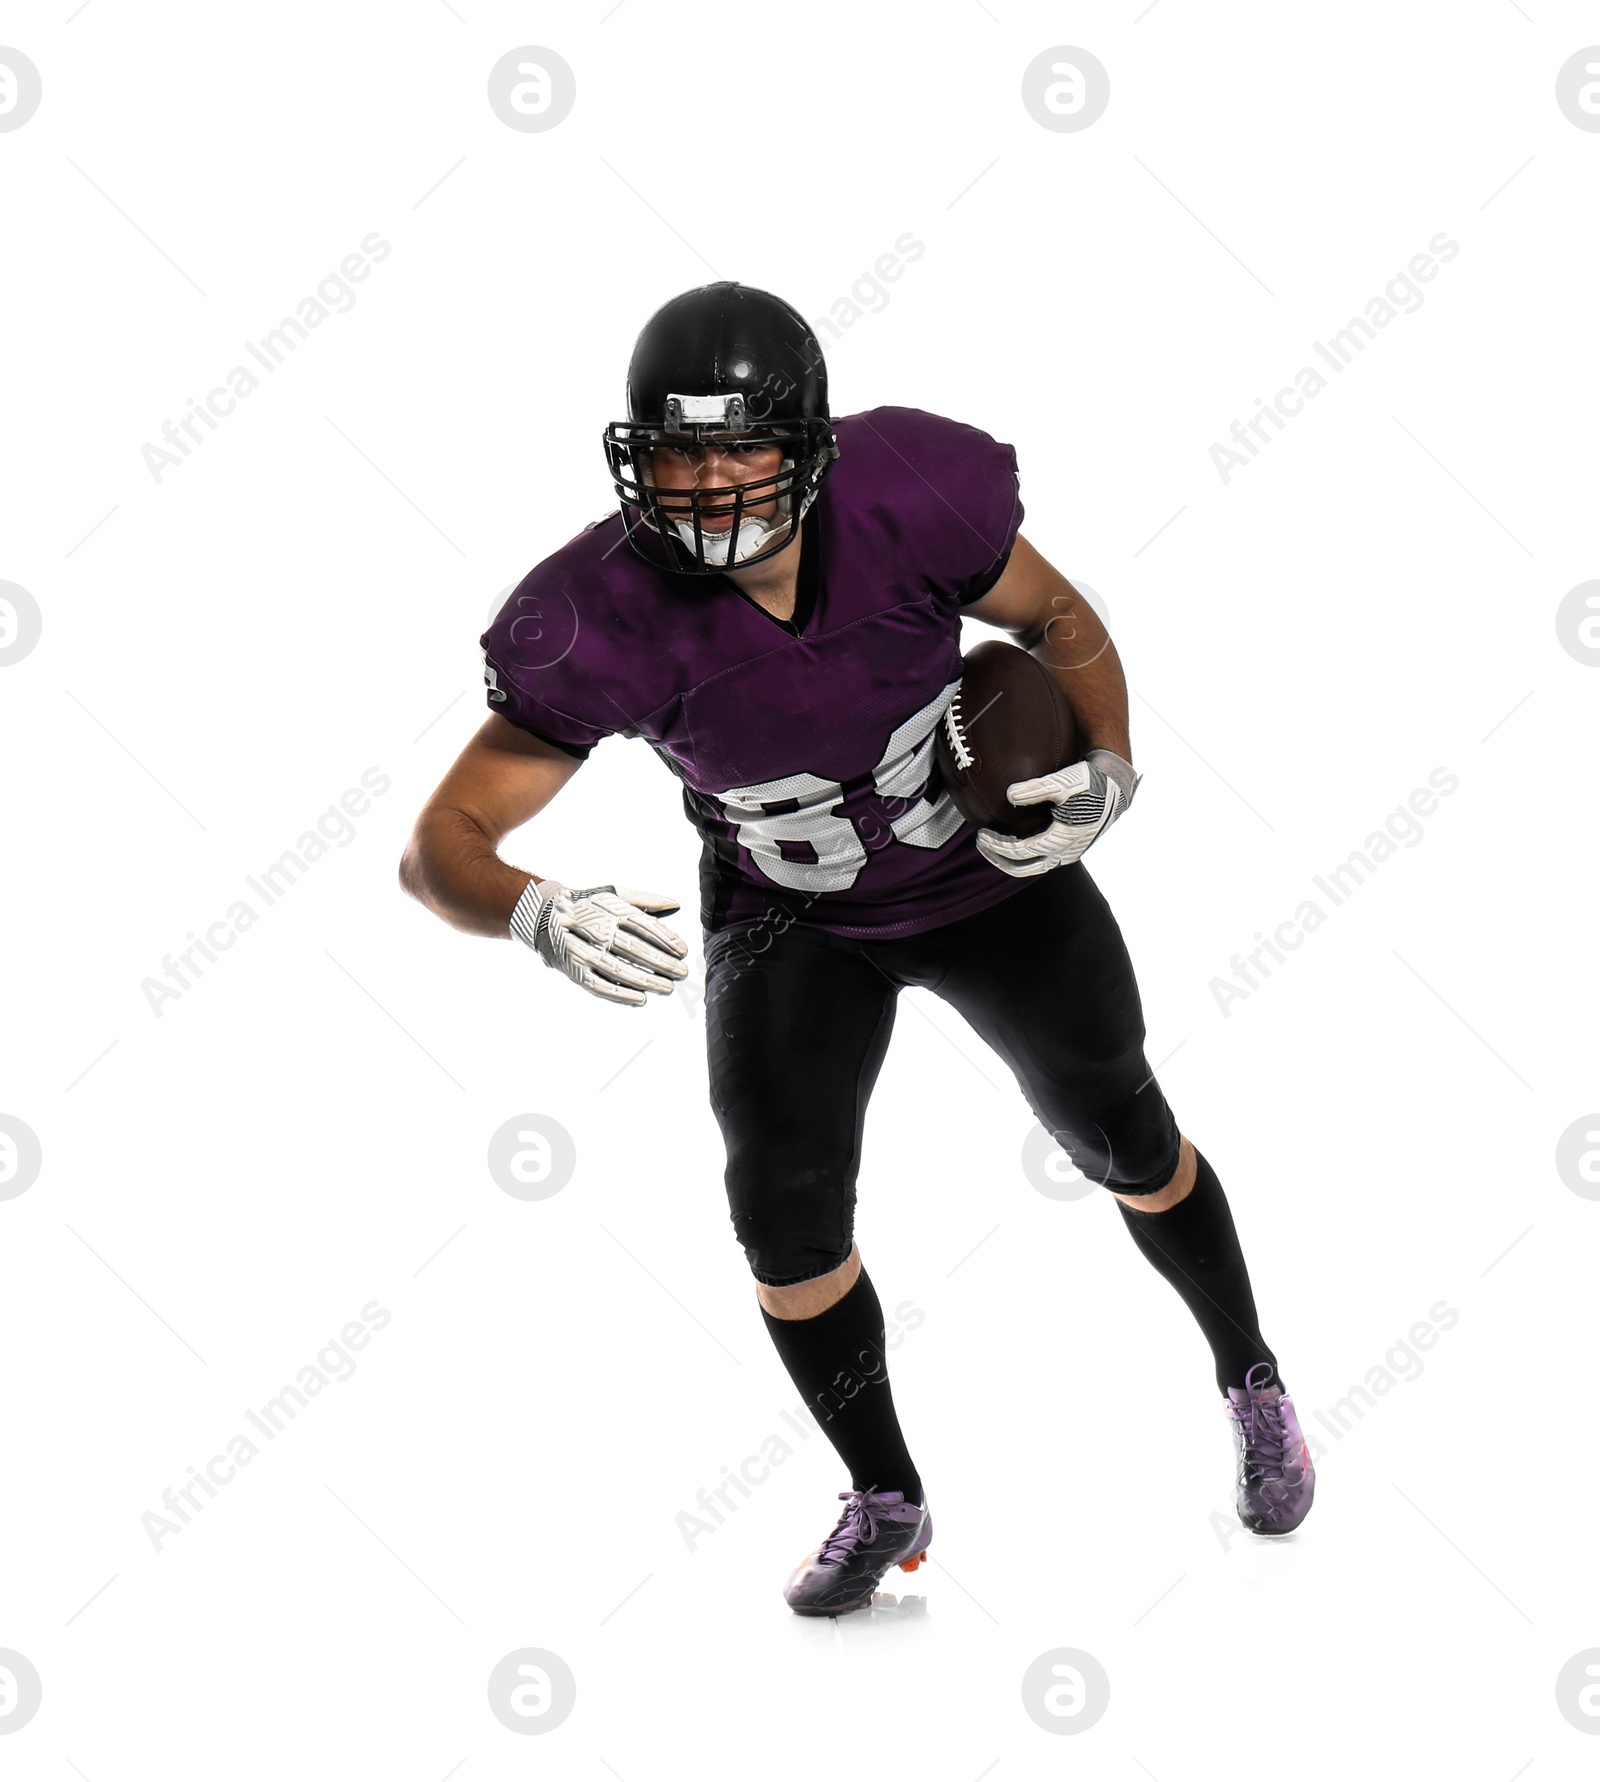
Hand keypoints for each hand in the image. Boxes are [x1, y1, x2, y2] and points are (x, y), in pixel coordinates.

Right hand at [510, 879, 689, 1005]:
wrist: (543, 915)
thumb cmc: (587, 905)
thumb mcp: (614, 895)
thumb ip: (646, 900)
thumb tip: (675, 904)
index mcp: (609, 909)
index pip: (643, 925)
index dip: (666, 939)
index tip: (683, 951)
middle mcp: (596, 929)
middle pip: (635, 948)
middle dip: (662, 962)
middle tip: (682, 972)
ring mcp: (583, 950)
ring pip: (619, 969)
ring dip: (646, 980)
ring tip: (667, 988)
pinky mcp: (574, 969)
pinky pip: (599, 985)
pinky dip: (620, 994)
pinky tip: (640, 999)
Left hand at [975, 749, 1140, 877]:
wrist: (1115, 787)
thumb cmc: (1089, 781)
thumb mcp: (1063, 781)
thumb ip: (1036, 788)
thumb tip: (1008, 796)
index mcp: (1062, 839)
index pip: (1020, 851)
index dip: (997, 846)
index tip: (980, 834)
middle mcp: (1065, 852)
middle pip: (1023, 868)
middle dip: (998, 859)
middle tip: (980, 843)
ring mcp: (1068, 853)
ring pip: (1032, 867)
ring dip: (1008, 860)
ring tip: (990, 846)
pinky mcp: (1068, 848)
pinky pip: (1040, 858)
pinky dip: (1022, 855)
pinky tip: (1009, 840)